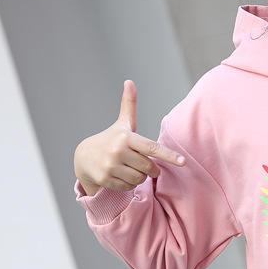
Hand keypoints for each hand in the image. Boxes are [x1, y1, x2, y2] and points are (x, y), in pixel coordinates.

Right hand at [74, 80, 185, 195]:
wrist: (84, 157)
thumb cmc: (110, 139)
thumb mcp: (122, 124)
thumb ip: (129, 105)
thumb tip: (129, 82)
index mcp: (126, 137)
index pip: (152, 148)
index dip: (169, 155)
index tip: (183, 162)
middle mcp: (118, 151)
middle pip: (149, 167)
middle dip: (150, 168)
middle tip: (141, 162)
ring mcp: (111, 166)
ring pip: (139, 179)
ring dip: (139, 177)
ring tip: (129, 168)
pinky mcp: (105, 179)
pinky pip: (128, 187)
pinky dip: (128, 184)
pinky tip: (119, 175)